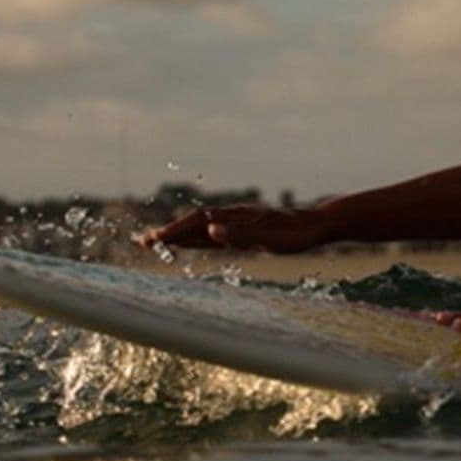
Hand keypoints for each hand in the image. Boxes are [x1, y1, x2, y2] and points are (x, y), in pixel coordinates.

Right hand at [140, 205, 334, 253]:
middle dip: (167, 233)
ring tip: (156, 242)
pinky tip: (191, 242)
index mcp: (236, 219)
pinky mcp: (245, 229)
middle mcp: (233, 218)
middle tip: (140, 242)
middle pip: (193, 224)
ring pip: (201, 228)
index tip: (150, 241)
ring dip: (179, 235)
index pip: (196, 224)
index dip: (172, 233)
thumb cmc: (298, 234)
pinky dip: (196, 237)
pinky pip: (213, 234)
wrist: (319, 224)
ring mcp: (238, 223)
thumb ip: (242, 236)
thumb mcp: (272, 239)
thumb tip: (211, 231)